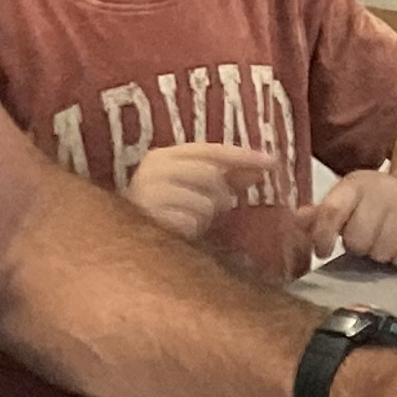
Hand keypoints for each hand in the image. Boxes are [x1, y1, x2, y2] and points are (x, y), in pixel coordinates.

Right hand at [122, 139, 275, 244]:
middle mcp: (152, 169)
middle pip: (210, 175)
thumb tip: (266, 165)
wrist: (123, 246)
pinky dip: (192, 230)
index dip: (244, 155)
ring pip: (204, 202)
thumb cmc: (165, 214)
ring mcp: (148, 193)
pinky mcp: (149, 219)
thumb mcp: (195, 189)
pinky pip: (191, 224)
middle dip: (220, 195)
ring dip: (204, 216)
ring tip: (189, 222)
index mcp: (163, 156)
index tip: (273, 163)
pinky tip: (180, 232)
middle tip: (214, 209)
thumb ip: (226, 176)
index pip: (211, 149)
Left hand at [305, 166, 396, 270]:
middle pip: (357, 240)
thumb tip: (295, 220)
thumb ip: (322, 213)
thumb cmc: (378, 200)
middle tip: (366, 238)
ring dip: (380, 254)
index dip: (323, 235)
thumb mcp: (349, 197)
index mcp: (356, 185)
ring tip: (384, 240)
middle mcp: (382, 193)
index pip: (332, 211)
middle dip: (358, 246)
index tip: (323, 251)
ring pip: (380, 253)